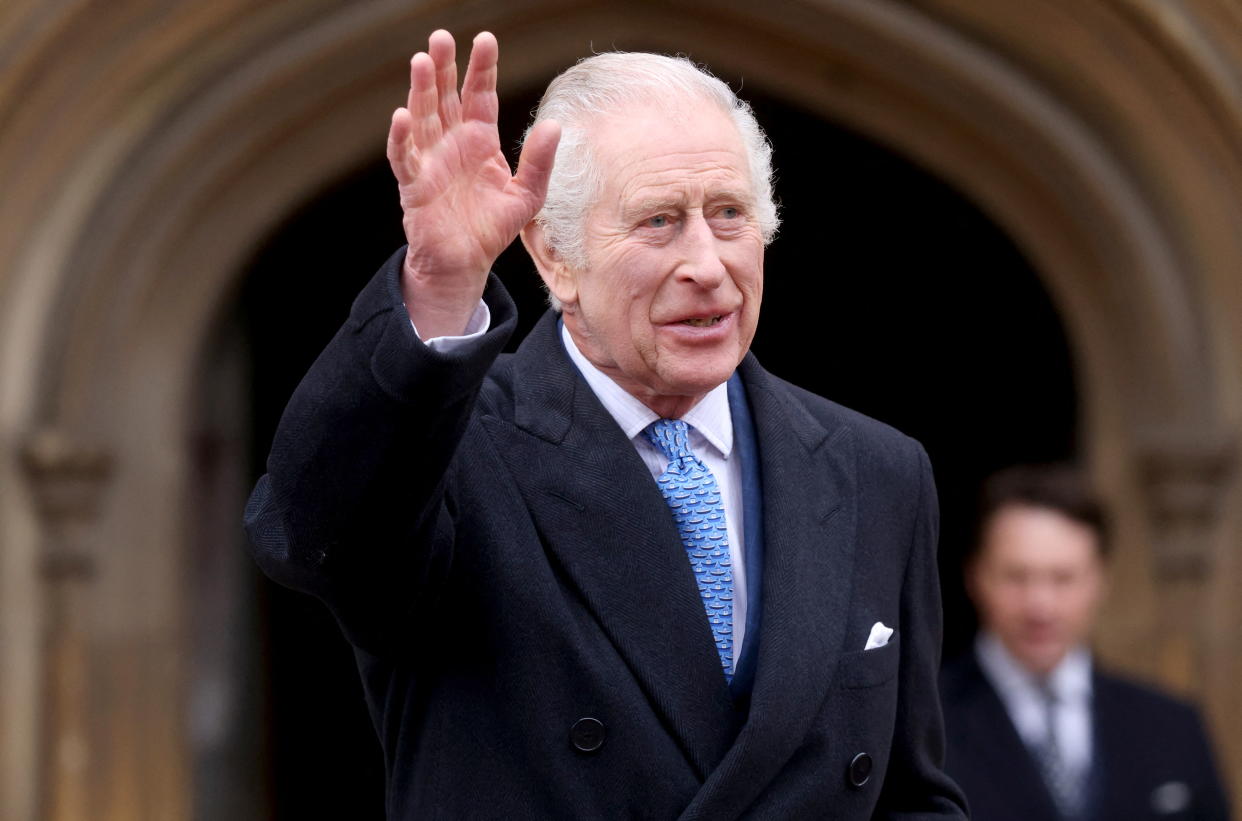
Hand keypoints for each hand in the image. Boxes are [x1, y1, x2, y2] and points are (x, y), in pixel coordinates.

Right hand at [387, 30, 560, 337]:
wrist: (465, 262)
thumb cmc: (492, 227)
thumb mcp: (527, 195)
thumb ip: (540, 162)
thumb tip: (555, 125)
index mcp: (480, 140)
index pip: (480, 95)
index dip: (481, 69)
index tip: (485, 40)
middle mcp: (452, 143)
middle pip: (446, 97)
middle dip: (445, 67)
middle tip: (441, 36)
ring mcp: (430, 160)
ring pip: (422, 117)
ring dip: (421, 90)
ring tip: (422, 61)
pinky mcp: (414, 184)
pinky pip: (404, 157)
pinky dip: (401, 137)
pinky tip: (402, 115)